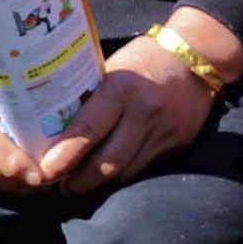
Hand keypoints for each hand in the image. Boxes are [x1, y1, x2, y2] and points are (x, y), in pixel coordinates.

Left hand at [23, 17, 227, 197]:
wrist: (196, 57)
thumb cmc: (144, 59)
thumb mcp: (113, 69)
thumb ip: (91, 98)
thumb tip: (56, 129)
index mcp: (121, 87)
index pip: (88, 130)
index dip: (65, 156)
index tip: (46, 172)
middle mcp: (143, 112)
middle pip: (106, 162)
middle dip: (79, 181)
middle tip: (61, 186)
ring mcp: (163, 131)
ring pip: (125, 171)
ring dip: (99, 182)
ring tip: (79, 183)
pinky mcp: (177, 143)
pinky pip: (143, 167)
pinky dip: (122, 173)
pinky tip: (109, 173)